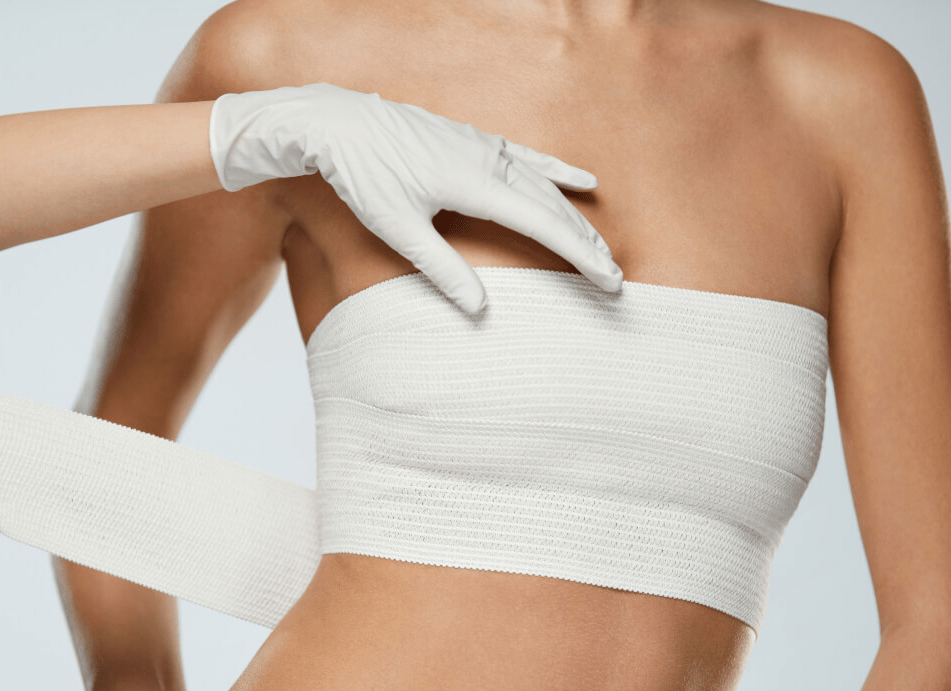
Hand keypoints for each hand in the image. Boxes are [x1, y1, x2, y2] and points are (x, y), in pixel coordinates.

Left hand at [210, 82, 622, 311]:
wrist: (335, 123)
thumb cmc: (361, 175)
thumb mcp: (397, 229)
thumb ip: (441, 269)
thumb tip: (479, 308)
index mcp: (476, 183)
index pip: (544, 225)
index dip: (581, 255)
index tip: (609, 279)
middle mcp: (489, 160)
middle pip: (553, 206)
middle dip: (586, 242)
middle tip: (614, 277)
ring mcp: (483, 145)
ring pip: (544, 183)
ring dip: (575, 216)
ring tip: (601, 244)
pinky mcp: (473, 138)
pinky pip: (528, 157)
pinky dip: (557, 172)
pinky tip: (580, 180)